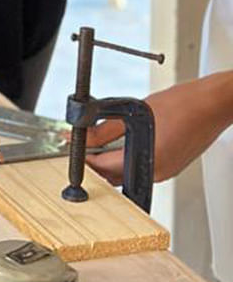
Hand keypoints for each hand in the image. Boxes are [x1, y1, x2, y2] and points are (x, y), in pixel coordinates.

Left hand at [87, 73, 232, 184]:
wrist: (212, 105)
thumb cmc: (182, 104)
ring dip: (107, 165)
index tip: (69, 149)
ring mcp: (166, 172)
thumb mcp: (133, 111)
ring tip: (93, 147)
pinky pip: (140, 169)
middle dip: (93, 165)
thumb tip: (84, 137)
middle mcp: (158, 173)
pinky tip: (116, 147)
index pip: (104, 168)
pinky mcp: (170, 167)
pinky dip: (123, 161)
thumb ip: (105, 129)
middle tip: (78, 149)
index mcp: (149, 160)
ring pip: (126, 176)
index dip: (82, 159)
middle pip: (114, 178)